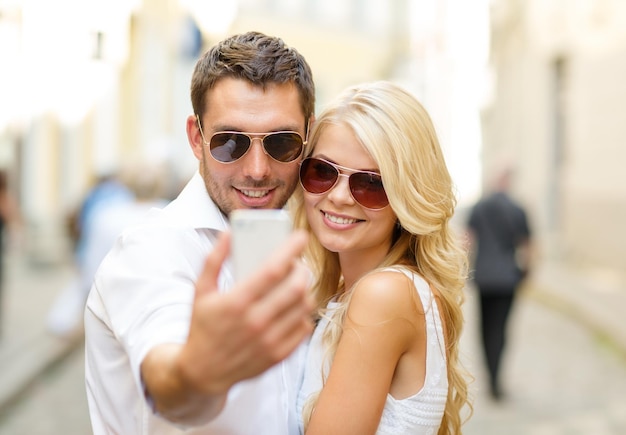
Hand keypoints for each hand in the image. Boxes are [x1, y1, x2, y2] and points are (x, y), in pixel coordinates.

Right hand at [142, 230, 312, 422]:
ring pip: (304, 306)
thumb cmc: (203, 325)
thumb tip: (228, 233)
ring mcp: (269, 341)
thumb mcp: (201, 291)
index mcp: (236, 302)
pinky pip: (304, 326)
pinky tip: (294, 305)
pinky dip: (303, 312)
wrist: (202, 371)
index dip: (291, 249)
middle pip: (295, 287)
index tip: (300, 236)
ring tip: (297, 282)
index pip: (273, 270)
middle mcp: (255, 322)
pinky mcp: (278, 355)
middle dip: (302, 268)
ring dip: (305, 288)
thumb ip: (214, 260)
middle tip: (298, 262)